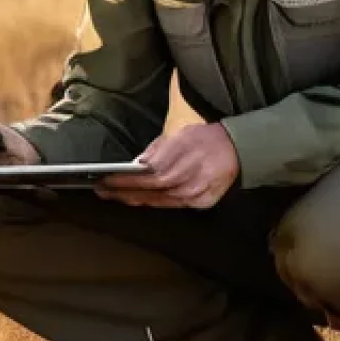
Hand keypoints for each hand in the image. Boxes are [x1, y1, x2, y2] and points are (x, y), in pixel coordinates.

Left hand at [96, 123, 238, 208]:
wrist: (237, 150)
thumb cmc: (205, 139)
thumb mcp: (179, 134)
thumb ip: (156, 150)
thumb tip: (136, 164)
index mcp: (179, 160)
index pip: (144, 175)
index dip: (123, 181)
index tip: (105, 181)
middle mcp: (186, 180)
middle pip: (148, 192)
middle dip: (123, 193)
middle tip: (103, 191)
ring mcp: (194, 195)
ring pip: (158, 202)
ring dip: (135, 200)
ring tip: (117, 196)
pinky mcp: (200, 204)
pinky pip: (171, 205)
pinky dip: (154, 202)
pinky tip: (140, 199)